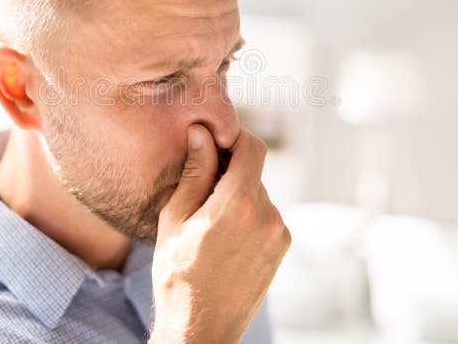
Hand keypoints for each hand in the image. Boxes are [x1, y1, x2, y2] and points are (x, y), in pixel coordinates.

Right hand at [149, 124, 290, 342]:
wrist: (200, 331)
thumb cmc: (178, 276)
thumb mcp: (175, 219)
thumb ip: (194, 172)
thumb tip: (201, 133)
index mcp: (238, 204)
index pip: (252, 146)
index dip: (234, 135)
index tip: (213, 139)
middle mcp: (268, 216)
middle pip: (252, 170)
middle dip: (228, 169)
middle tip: (199, 185)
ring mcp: (279, 234)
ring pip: (258, 193)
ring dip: (236, 193)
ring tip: (207, 221)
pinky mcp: (281, 248)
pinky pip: (265, 215)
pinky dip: (246, 214)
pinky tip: (223, 237)